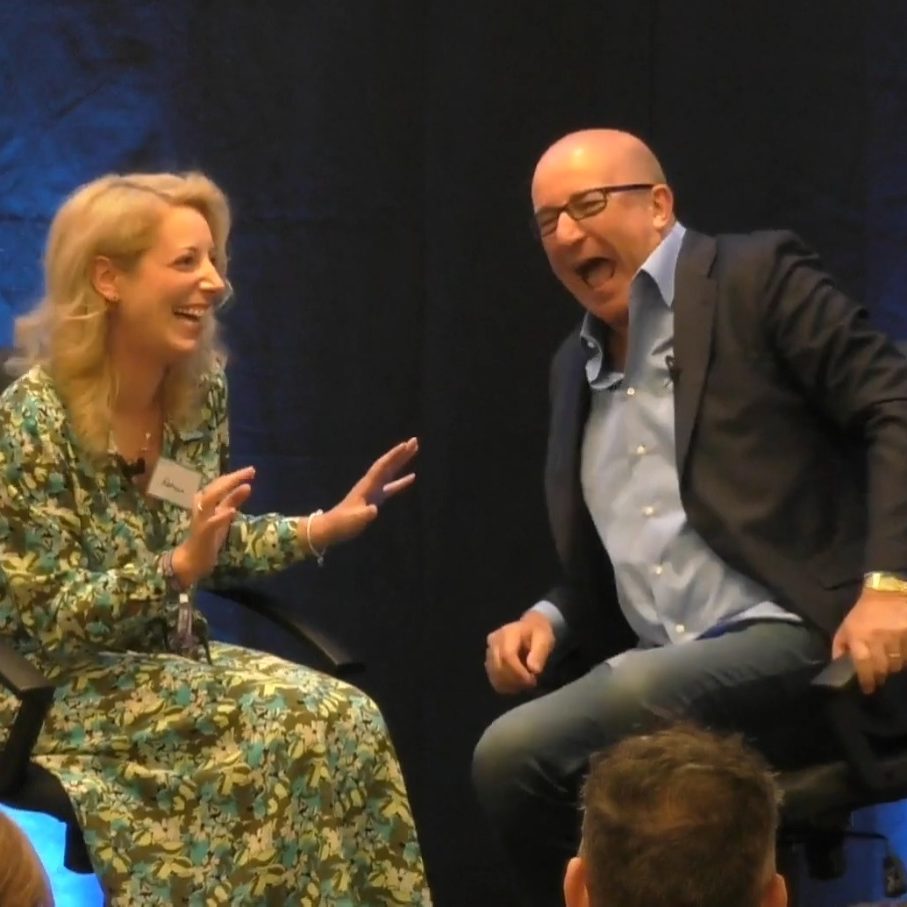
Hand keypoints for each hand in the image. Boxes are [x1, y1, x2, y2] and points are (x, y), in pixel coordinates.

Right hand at [172, 466, 254, 586]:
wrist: (193, 558)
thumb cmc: (209, 534)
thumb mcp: (224, 514)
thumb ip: (233, 500)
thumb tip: (247, 486)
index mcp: (205, 500)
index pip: (220, 483)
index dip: (235, 476)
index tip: (251, 470)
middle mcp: (201, 506)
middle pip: (215, 487)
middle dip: (233, 478)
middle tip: (250, 471)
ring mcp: (200, 519)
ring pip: (209, 500)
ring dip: (226, 491)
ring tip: (244, 484)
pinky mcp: (202, 533)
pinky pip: (210, 523)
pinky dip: (221, 516)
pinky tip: (232, 511)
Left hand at [307, 437, 417, 550]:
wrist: (333, 527)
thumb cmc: (343, 522)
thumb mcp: (355, 519)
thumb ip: (365, 514)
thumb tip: (374, 509)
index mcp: (367, 485)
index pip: (382, 466)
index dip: (394, 456)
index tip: (405, 445)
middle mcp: (371, 483)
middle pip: (388, 464)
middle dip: (401, 453)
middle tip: (414, 441)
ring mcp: (373, 490)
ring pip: (390, 472)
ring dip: (402, 462)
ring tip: (414, 450)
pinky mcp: (376, 498)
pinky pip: (391, 486)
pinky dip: (401, 481)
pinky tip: (412, 477)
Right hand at [484, 611, 555, 693]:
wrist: (530, 628)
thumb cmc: (538, 634)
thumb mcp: (544, 639)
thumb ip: (539, 653)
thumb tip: (534, 670)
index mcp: (507, 633)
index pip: (506, 655)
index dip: (518, 671)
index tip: (532, 680)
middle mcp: (494, 641)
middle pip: (498, 667)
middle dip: (516, 680)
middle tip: (532, 683)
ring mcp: (489, 652)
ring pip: (495, 675)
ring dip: (511, 684)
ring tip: (526, 683)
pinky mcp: (489, 662)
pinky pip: (494, 679)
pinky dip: (506, 686)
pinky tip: (518, 684)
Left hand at [832, 589, 906, 693]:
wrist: (887, 593)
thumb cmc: (864, 612)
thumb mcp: (846, 627)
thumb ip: (840, 646)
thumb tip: (838, 665)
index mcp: (858, 636)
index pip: (862, 664)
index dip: (866, 680)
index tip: (867, 689)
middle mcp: (877, 639)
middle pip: (881, 668)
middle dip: (879, 677)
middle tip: (878, 680)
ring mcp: (896, 637)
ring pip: (896, 664)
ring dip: (892, 668)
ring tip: (887, 665)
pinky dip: (903, 659)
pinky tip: (899, 655)